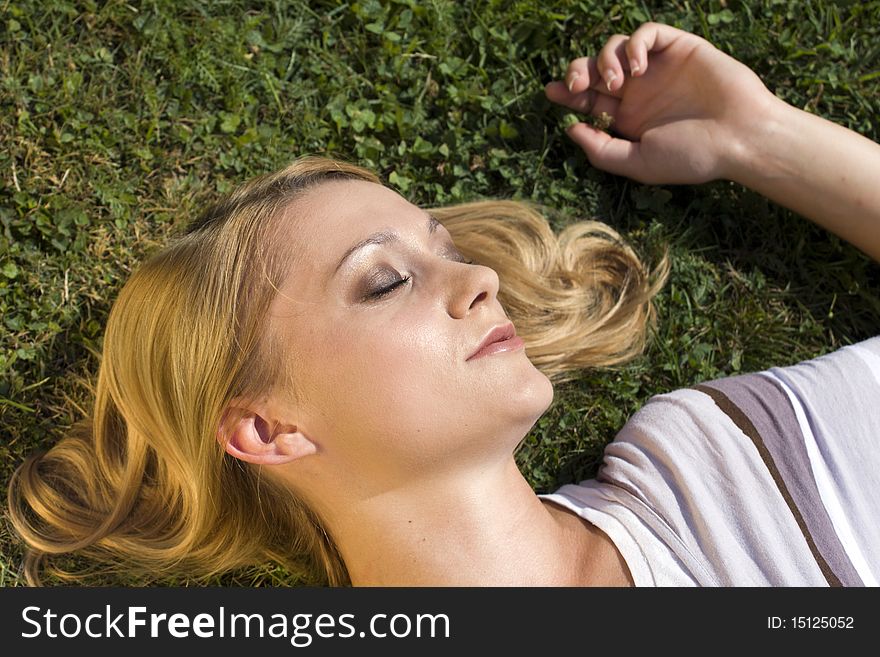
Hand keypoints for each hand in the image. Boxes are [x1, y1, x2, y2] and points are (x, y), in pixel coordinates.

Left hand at [546, 22, 779, 184]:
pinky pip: (647, 32)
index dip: (566, 93)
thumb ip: (602, 150)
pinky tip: (638, 67)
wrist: (740, 136)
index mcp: (628, 118)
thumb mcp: (638, 163)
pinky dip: (635, 44)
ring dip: (605, 60)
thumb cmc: (693, 156)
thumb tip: (570, 129)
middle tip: (575, 86)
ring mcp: (658, 68)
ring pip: (615, 47)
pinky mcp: (679, 47)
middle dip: (576, 72)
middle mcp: (639, 91)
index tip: (551, 92)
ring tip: (618, 83)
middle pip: (593, 69)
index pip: (588, 99)